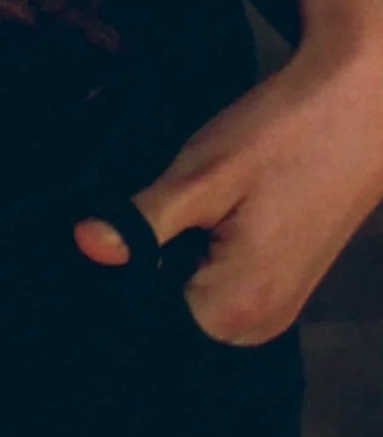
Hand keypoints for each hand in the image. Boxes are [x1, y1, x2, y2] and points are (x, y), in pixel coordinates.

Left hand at [73, 15, 382, 342]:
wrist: (359, 108)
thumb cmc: (283, 136)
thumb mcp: (202, 174)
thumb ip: (142, 220)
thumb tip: (82, 246)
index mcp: (234, 310)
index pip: (142, 324)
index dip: (107, 286)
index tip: (83, 247)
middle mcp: (257, 327)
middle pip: (166, 322)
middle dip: (133, 279)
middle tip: (106, 226)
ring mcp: (273, 312)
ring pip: (190, 307)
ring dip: (161, 270)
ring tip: (144, 221)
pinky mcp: (279, 289)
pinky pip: (216, 295)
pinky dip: (189, 265)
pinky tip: (176, 226)